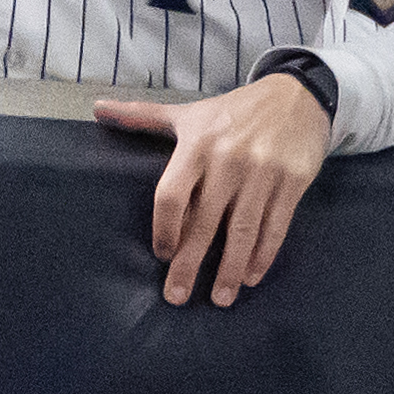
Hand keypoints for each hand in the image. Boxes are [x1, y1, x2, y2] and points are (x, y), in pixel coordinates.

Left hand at [94, 75, 331, 307]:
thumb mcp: (188, 113)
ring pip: (242, 230)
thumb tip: (97, 108)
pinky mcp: (293, 181)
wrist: (297, 95)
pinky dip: (263, 254)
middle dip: (190, 262)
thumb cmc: (233, 110)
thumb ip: (142, 116)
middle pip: (205, 221)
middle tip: (176, 296)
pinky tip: (250, 275)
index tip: (162, 255)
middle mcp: (229, 160)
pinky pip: (275, 225)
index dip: (165, 229)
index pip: (172, 195)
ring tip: (220, 298)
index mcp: (198, 144)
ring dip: (230, 268)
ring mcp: (262, 172)